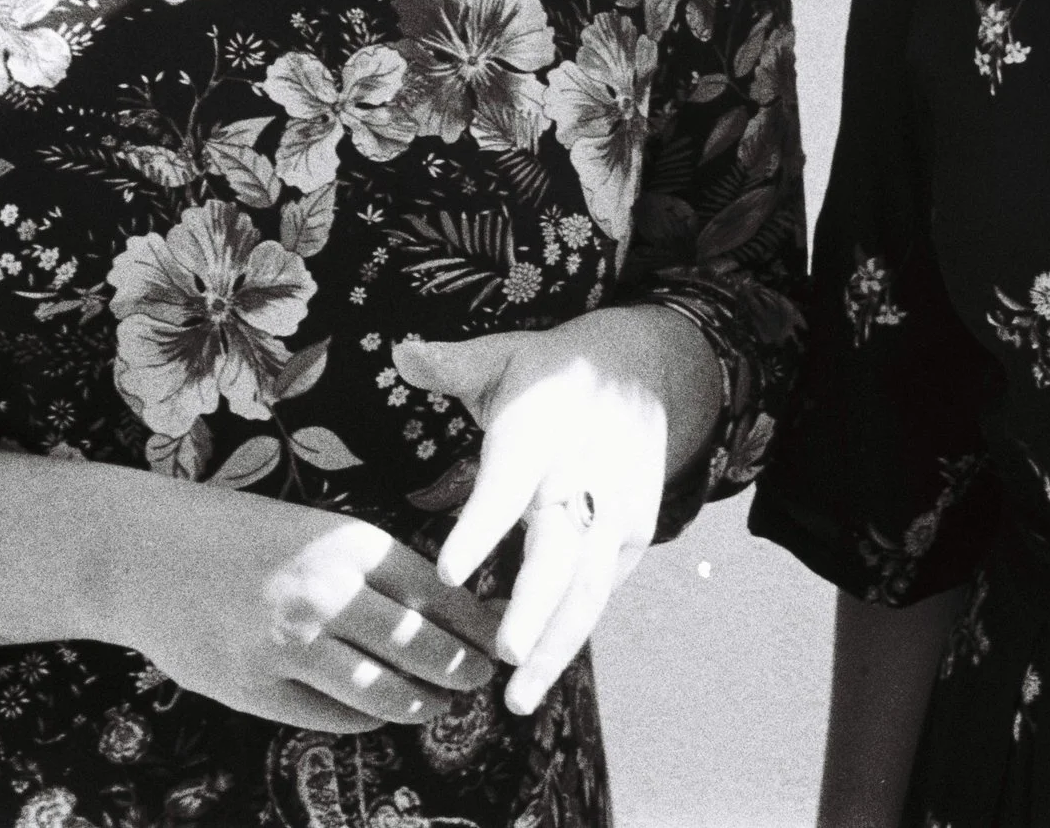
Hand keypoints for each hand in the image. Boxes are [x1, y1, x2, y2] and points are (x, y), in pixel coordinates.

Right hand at [105, 472, 502, 733]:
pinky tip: (376, 715)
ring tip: (436, 705)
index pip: (438, 596)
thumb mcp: (318, 533)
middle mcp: (325, 593)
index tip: (502, 642)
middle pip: (420, 650)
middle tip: (480, 682)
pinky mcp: (252, 687)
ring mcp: (286, 645)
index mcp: (348, 544)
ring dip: (419, 705)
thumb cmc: (243, 536)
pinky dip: (362, 720)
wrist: (145, 551)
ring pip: (381, 694)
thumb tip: (451, 613)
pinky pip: (328, 716)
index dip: (477, 627)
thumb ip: (376, 571)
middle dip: (461, 671)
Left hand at [394, 304, 721, 713]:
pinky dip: (570, 633)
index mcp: (540, 433)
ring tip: (517, 697)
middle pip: (559, 550)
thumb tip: (400, 351)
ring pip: (586, 587)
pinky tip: (537, 670)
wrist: (649, 369)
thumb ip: (453, 364)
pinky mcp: (632, 534)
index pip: (507, 485)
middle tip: (500, 652)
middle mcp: (581, 477)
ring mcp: (614, 511)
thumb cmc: (555, 371)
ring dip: (554, 645)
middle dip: (533, 605)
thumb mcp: (507, 355)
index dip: (481, 528)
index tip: (449, 571)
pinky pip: (599, 593)